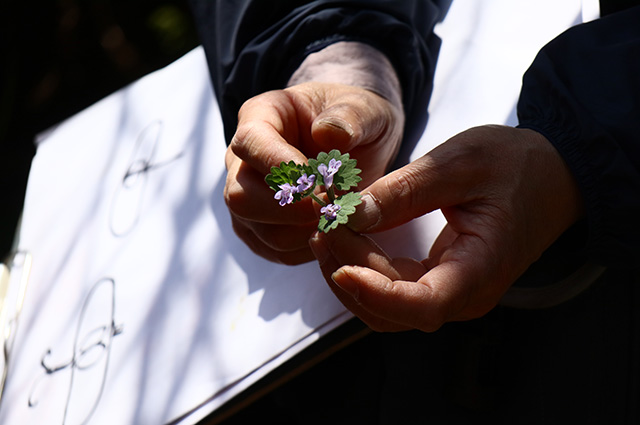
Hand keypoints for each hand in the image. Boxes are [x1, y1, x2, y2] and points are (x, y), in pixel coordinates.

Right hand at [224, 82, 403, 263]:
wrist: (359, 144)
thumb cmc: (355, 120)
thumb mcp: (362, 108)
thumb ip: (350, 116)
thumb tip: (328, 134)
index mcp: (260, 117)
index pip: (250, 143)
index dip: (281, 166)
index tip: (320, 181)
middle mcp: (242, 160)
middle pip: (241, 196)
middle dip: (291, 209)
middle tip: (333, 204)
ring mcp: (247, 198)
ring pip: (258, 230)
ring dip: (304, 232)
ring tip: (339, 215)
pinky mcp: (261, 229)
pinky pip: (276, 251)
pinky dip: (309, 248)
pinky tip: (334, 230)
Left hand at [309, 125, 583, 330]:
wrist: (549, 176)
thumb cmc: (515, 166)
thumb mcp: (460, 163)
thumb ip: (406, 191)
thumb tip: (351, 214)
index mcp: (480, 271)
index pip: (422, 306)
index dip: (377, 294)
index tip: (340, 265)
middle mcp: (462, 295)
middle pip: (390, 309)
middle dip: (348, 269)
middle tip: (323, 220)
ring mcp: (447, 292)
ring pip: (381, 305)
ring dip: (347, 269)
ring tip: (326, 224)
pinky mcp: (434, 279)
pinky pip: (387, 287)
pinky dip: (360, 263)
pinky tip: (343, 231)